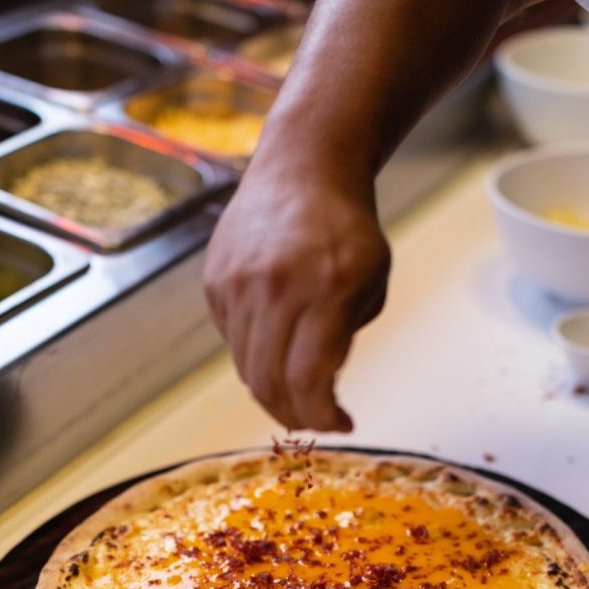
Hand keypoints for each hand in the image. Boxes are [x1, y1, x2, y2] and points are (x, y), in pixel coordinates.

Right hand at [203, 160, 390, 431]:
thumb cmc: (347, 228)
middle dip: (296, 415)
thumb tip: (317, 387)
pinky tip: (276, 345)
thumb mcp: (372, 281)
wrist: (303, 166)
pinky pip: (232, 341)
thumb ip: (346, 336)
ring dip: (273, 393)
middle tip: (315, 420)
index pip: (309, 380)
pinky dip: (254, 357)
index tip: (341, 423)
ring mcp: (238, 284)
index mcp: (325, 289)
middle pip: (270, 383)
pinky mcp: (215, 282)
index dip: (323, 416)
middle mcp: (274, 287)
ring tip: (297, 393)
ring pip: (246, 369)